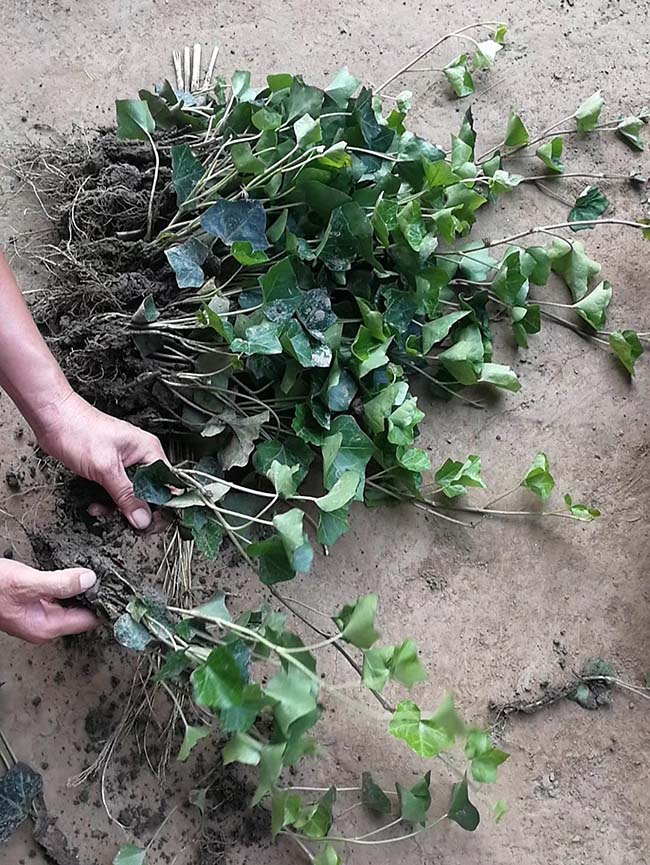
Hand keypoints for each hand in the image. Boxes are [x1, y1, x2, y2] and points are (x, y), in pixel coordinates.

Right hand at [0, 559, 96, 642]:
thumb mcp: (28, 583)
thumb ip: (59, 583)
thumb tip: (88, 580)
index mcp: (45, 627)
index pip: (87, 622)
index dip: (100, 606)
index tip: (109, 589)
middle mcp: (44, 625)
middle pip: (81, 613)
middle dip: (91, 596)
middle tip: (102, 578)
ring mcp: (39, 616)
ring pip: (71, 604)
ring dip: (80, 591)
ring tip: (90, 575)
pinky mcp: (35, 605)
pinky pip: (60, 597)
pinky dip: (68, 587)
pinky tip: (71, 576)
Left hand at [35, 392, 166, 529]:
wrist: (53, 420)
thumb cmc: (79, 430)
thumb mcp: (106, 468)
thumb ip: (126, 495)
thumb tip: (143, 518)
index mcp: (149, 451)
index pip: (167, 485)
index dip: (161, 505)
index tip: (149, 521)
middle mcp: (141, 458)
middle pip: (150, 494)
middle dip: (134, 509)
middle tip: (123, 519)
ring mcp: (125, 465)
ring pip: (132, 496)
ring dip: (116, 508)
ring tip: (101, 508)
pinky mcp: (110, 471)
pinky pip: (117, 493)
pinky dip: (106, 502)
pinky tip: (95, 504)